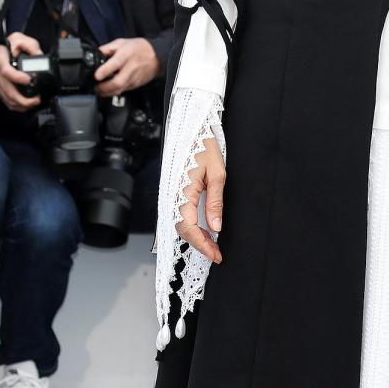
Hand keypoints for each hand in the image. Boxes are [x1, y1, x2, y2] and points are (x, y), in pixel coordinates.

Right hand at [0, 30, 42, 110]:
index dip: (17, 77)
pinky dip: (16, 106)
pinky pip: (5, 101)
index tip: (29, 80)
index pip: (6, 71)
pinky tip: (26, 106)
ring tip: (34, 103)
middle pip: (7, 90)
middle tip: (37, 99)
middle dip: (23, 99)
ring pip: (7, 99)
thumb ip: (30, 45)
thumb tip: (40, 56)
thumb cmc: (4, 46)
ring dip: (21, 105)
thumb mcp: (18, 39)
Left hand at [93, 37, 160, 95]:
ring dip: (107, 92)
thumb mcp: (122, 42)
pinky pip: (123, 91)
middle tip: (96, 86)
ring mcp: (134, 78)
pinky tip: (108, 89)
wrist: (157, 56)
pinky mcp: (135, 85)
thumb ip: (107, 48)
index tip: (96, 76)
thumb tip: (96, 54)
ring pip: (119, 90)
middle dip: (104, 87)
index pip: (116, 63)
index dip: (105, 71)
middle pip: (117, 82)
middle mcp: (131, 68)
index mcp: (127, 54)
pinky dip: (114, 92)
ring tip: (99, 90)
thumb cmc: (139, 48)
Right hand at [176, 138, 224, 264]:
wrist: (192, 131)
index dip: (203, 245)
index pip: (190, 228)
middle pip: (184, 230)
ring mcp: (171, 195)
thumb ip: (215, 202)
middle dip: (200, 245)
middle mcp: (173, 196)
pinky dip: (191, 227)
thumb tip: (216, 226)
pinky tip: (202, 230)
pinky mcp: (174, 193)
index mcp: (182, 193)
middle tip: (216, 253)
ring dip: (196, 237)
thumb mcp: (217, 174)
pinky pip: (180, 215)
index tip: (216, 255)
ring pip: (181, 225)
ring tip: (212, 245)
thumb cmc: (204, 148)